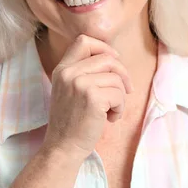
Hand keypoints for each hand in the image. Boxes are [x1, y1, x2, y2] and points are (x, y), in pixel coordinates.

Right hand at [42, 34, 133, 161]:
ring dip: (120, 97)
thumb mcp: (69, 89)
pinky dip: (120, 109)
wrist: (63, 147)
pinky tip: (110, 119)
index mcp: (62, 69)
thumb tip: (113, 58)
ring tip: (110, 111)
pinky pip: (119, 95)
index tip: (113, 61)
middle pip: (107, 58)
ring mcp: (79, 84)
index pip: (84, 41)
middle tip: (126, 90)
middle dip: (122, 74)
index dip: (103, 47)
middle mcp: (69, 73)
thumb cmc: (71, 121)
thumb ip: (83, 72)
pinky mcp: (92, 97)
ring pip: (116, 79)